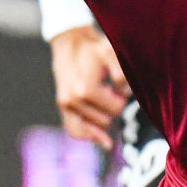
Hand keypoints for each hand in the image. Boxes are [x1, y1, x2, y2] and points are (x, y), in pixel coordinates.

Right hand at [50, 25, 130, 149]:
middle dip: (113, 107)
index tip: (120, 87)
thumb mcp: (111, 54)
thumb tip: (123, 92)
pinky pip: (76, 131)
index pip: (115, 108)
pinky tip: (106, 142)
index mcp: (85, 89)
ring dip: (103, 116)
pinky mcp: (63, 109)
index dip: (122, 98)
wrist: (71, 45)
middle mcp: (72, 100)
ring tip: (103, 95)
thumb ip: (121, 73)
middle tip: (111, 89)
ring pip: (93, 128)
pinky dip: (90, 136)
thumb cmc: (94, 49)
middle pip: (105, 120)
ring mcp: (65, 106)